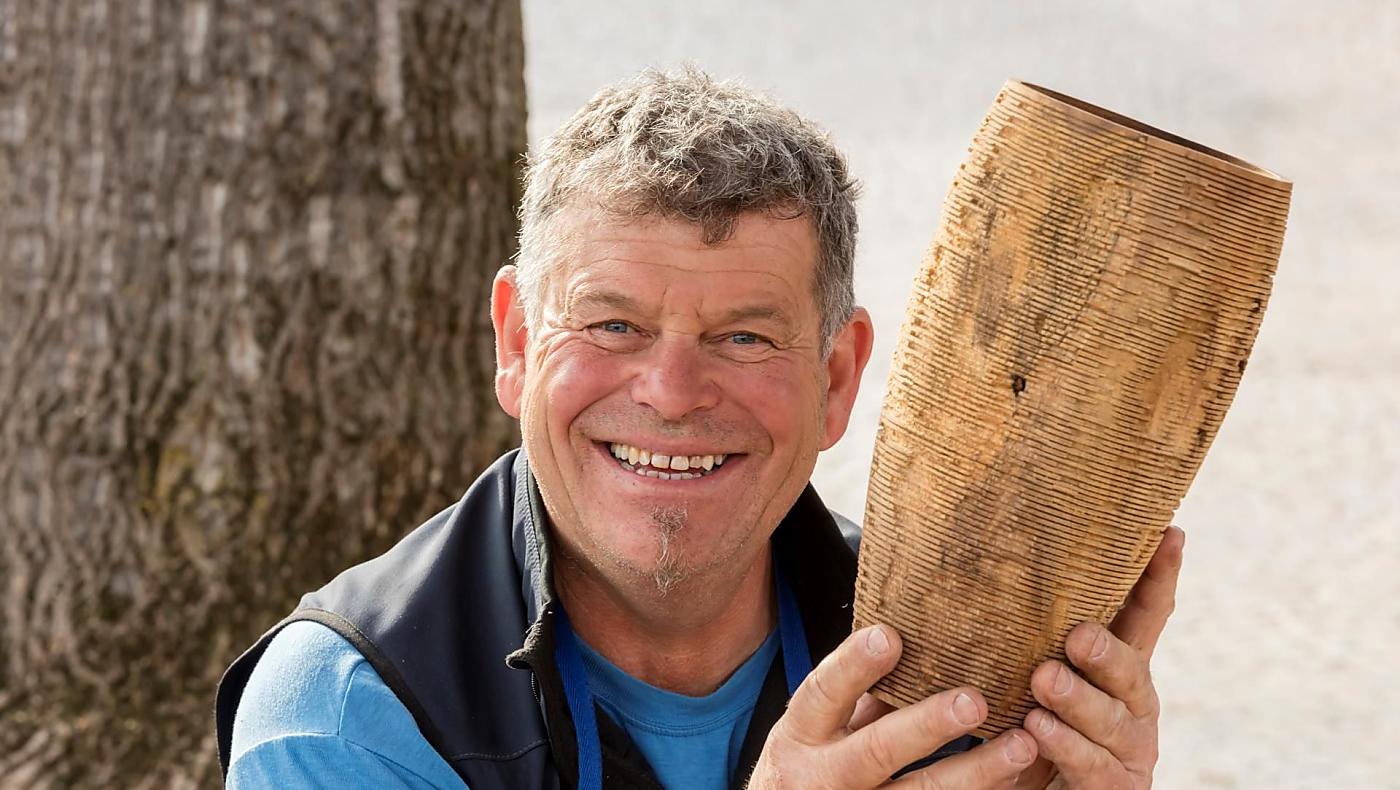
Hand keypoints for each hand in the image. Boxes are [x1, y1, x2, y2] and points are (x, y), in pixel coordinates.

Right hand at [748, 624, 1037, 788]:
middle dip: (928, 725)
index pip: (823, 693)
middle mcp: (823, 775)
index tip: (890, 636)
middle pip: (877, 750)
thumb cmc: (811, 764)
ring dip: (975, 771)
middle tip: (975, 701)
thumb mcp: (818, 730)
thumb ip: (857, 695)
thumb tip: (908, 637)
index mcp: (801, 734)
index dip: (853, 666)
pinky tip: (1016, 778)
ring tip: (1021, 745)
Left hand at [1013, 525, 1185, 789]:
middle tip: (1077, 636)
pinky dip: (1065, 745)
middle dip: (1107, 652)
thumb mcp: (1031, 676)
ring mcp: (1128, 748)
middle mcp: (1133, 704)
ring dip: (1079, 700)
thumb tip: (993, 563)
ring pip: (1112, 720)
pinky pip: (1091, 764)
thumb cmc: (1031, 727)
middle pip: (1132, 671)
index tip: (1169, 532)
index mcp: (1118, 669)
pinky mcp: (1114, 785)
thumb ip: (1032, 634)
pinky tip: (1037, 727)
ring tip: (1044, 680)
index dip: (1159, 577)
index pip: (1146, 617)